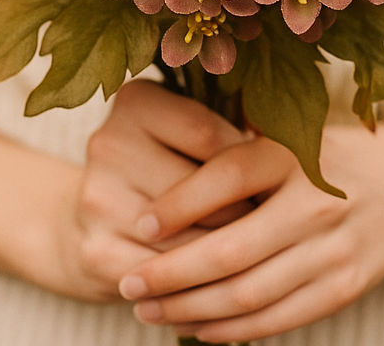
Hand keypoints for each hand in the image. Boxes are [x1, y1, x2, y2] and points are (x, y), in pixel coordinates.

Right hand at [68, 80, 251, 301]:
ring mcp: (98, 197)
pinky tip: (218, 279)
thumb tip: (290, 133)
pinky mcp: (96, 250)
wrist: (93, 219)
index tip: (267, 176)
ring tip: (249, 251)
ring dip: (225, 250)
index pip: (206, 132)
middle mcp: (109, 142)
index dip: (244, 160)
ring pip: (188, 236)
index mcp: (136, 100)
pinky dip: (198, 283)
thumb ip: (230, 123)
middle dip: (241, 209)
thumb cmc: (163, 165)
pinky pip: (166, 277)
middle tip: (269, 222)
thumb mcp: (186, 131)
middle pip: (198, 187)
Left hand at [117, 123, 383, 341]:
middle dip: (173, 273)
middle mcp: (315, 201)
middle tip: (130, 283)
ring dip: (192, 308)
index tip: (141, 224)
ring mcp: (334, 249)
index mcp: (295, 152)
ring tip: (149, 309)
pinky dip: (232, 330)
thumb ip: (238, 131)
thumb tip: (166, 133)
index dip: (179, 202)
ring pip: (250, 293)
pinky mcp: (344, 286)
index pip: (227, 176)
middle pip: (232, 248)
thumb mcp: (291, 128)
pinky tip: (197, 327)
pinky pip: (279, 319)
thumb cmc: (329, 153)